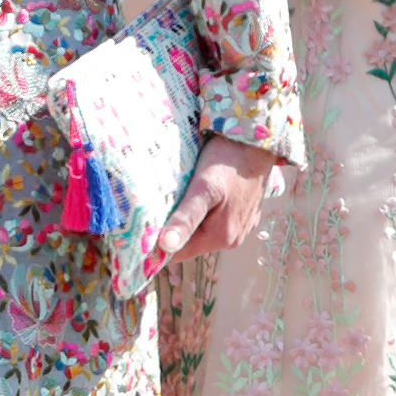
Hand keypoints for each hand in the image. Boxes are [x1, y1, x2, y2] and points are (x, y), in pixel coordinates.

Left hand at [158, 133, 279, 259]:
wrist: (257, 141)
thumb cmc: (228, 162)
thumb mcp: (204, 188)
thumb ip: (186, 219)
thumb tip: (165, 247)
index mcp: (222, 237)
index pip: (178, 253)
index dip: (157, 245)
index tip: (137, 232)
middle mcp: (233, 238)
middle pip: (189, 242)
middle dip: (171, 230)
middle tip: (150, 211)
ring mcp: (240, 226)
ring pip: (201, 229)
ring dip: (185, 219)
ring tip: (170, 200)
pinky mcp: (243, 213)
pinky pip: (214, 218)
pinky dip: (200, 210)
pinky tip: (192, 195)